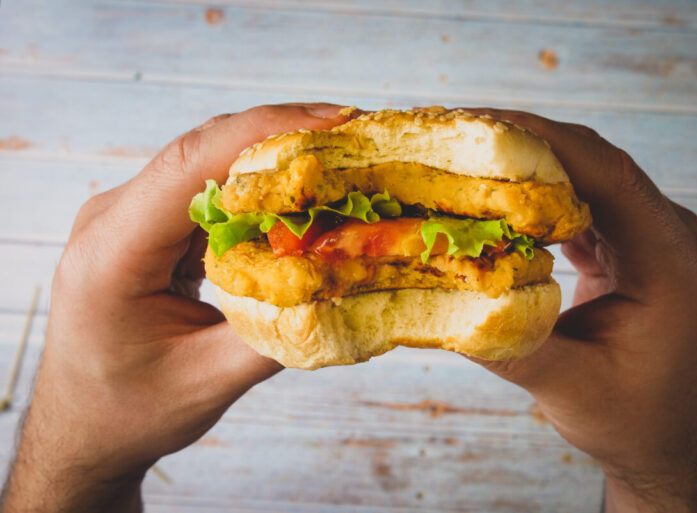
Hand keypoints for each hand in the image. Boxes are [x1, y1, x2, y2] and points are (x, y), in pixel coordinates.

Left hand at [0, 103, 350, 512]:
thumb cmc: (129, 411)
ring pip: (209, 167)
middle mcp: (114, 219)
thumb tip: (347, 290)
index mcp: (111, 253)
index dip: (264, 132)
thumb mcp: (208, 383)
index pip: (190, 166)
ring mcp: (130, 218)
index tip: (335, 122)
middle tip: (357, 136)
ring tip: (340, 164)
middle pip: (203, 153)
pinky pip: (209, 193)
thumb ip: (278, 335)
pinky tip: (300, 200)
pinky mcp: (150, 227)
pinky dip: (259, 192)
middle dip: (282, 137)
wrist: (83, 426)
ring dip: (274, 162)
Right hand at [466, 110, 696, 511]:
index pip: (611, 177)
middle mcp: (669, 237)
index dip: (548, 142)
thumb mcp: (569, 389)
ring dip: (530, 162)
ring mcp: (650, 236)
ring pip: (588, 175)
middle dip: (529, 141)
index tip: (486, 123)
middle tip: (460, 131)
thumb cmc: (630, 419)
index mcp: (671, 264)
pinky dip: (537, 192)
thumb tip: (440, 301)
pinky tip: (496, 191)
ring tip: (469, 152)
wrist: (665, 436)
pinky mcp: (627, 244)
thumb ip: (510, 344)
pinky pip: (582, 200)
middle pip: (598, 164)